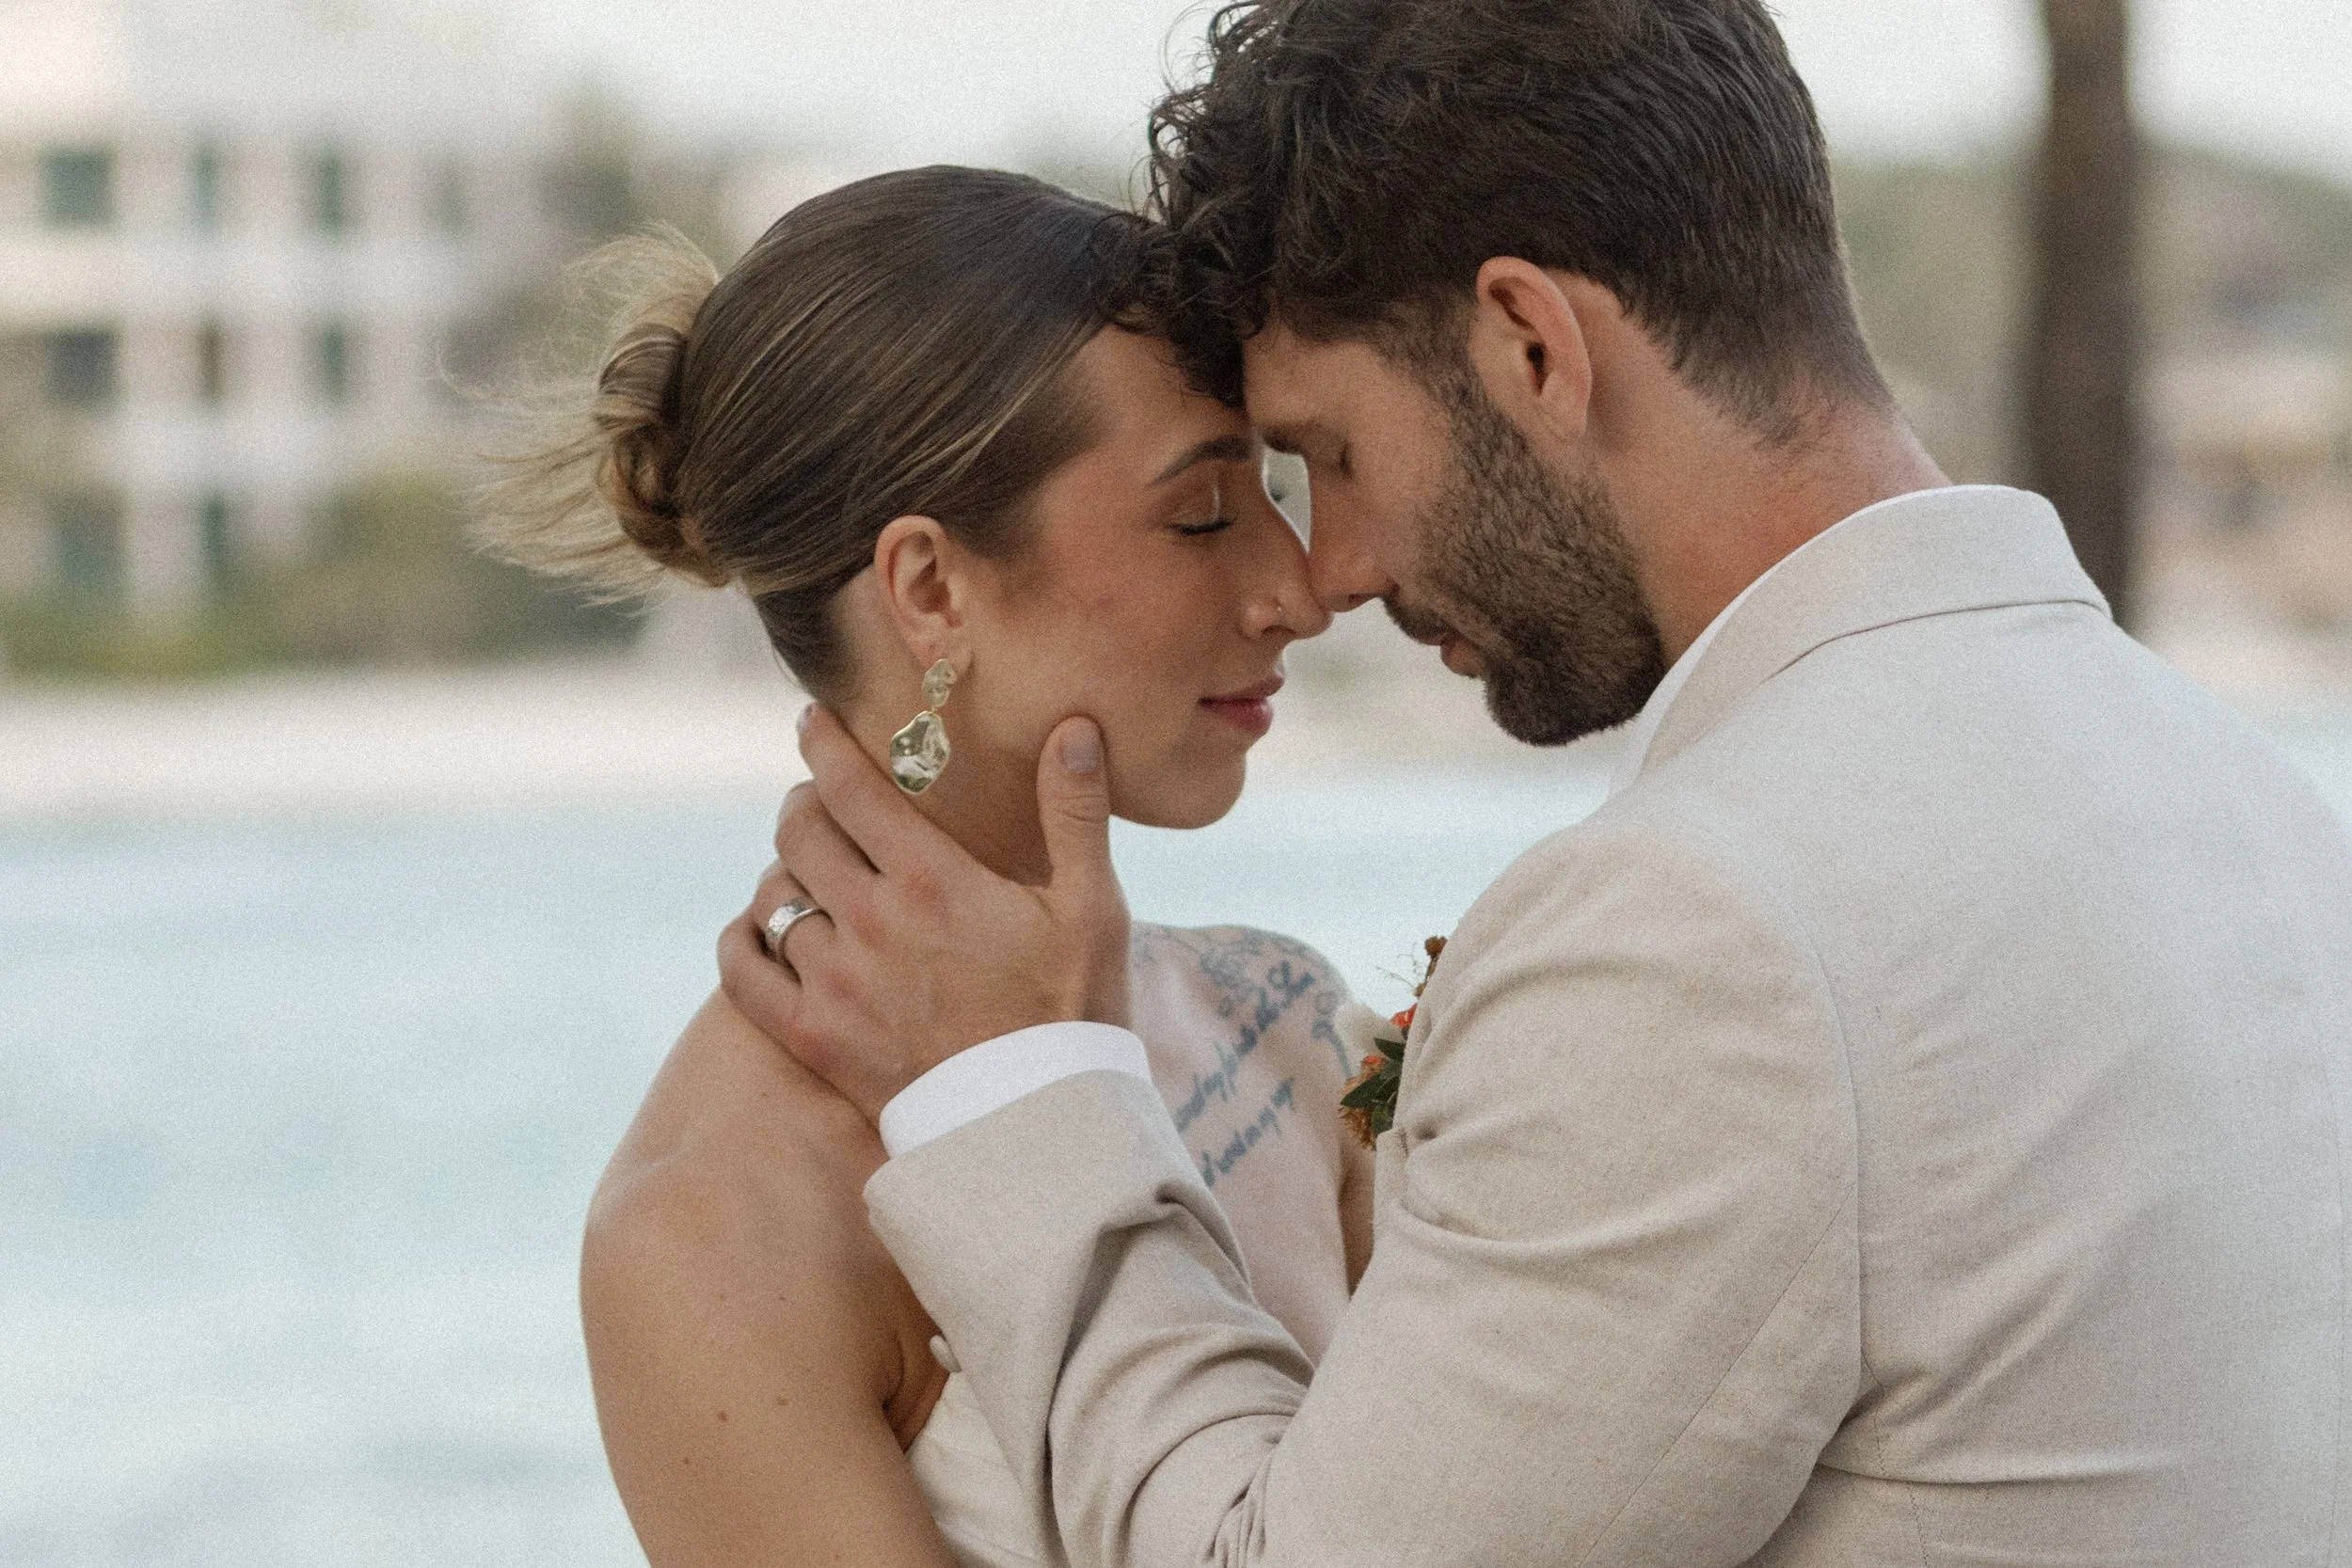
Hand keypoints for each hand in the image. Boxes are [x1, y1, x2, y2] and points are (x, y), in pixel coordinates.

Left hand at [717, 706, 1132, 1123]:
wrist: (1040, 1131)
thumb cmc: (1075, 1012)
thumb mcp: (1093, 907)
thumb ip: (1075, 812)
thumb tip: (1073, 725)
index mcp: (932, 879)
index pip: (850, 785)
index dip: (822, 743)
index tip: (811, 720)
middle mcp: (871, 922)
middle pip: (798, 831)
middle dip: (805, 803)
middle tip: (822, 801)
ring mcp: (835, 983)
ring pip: (773, 896)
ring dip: (786, 872)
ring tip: (810, 871)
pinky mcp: (814, 1039)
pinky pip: (743, 972)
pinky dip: (742, 939)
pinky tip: (761, 928)